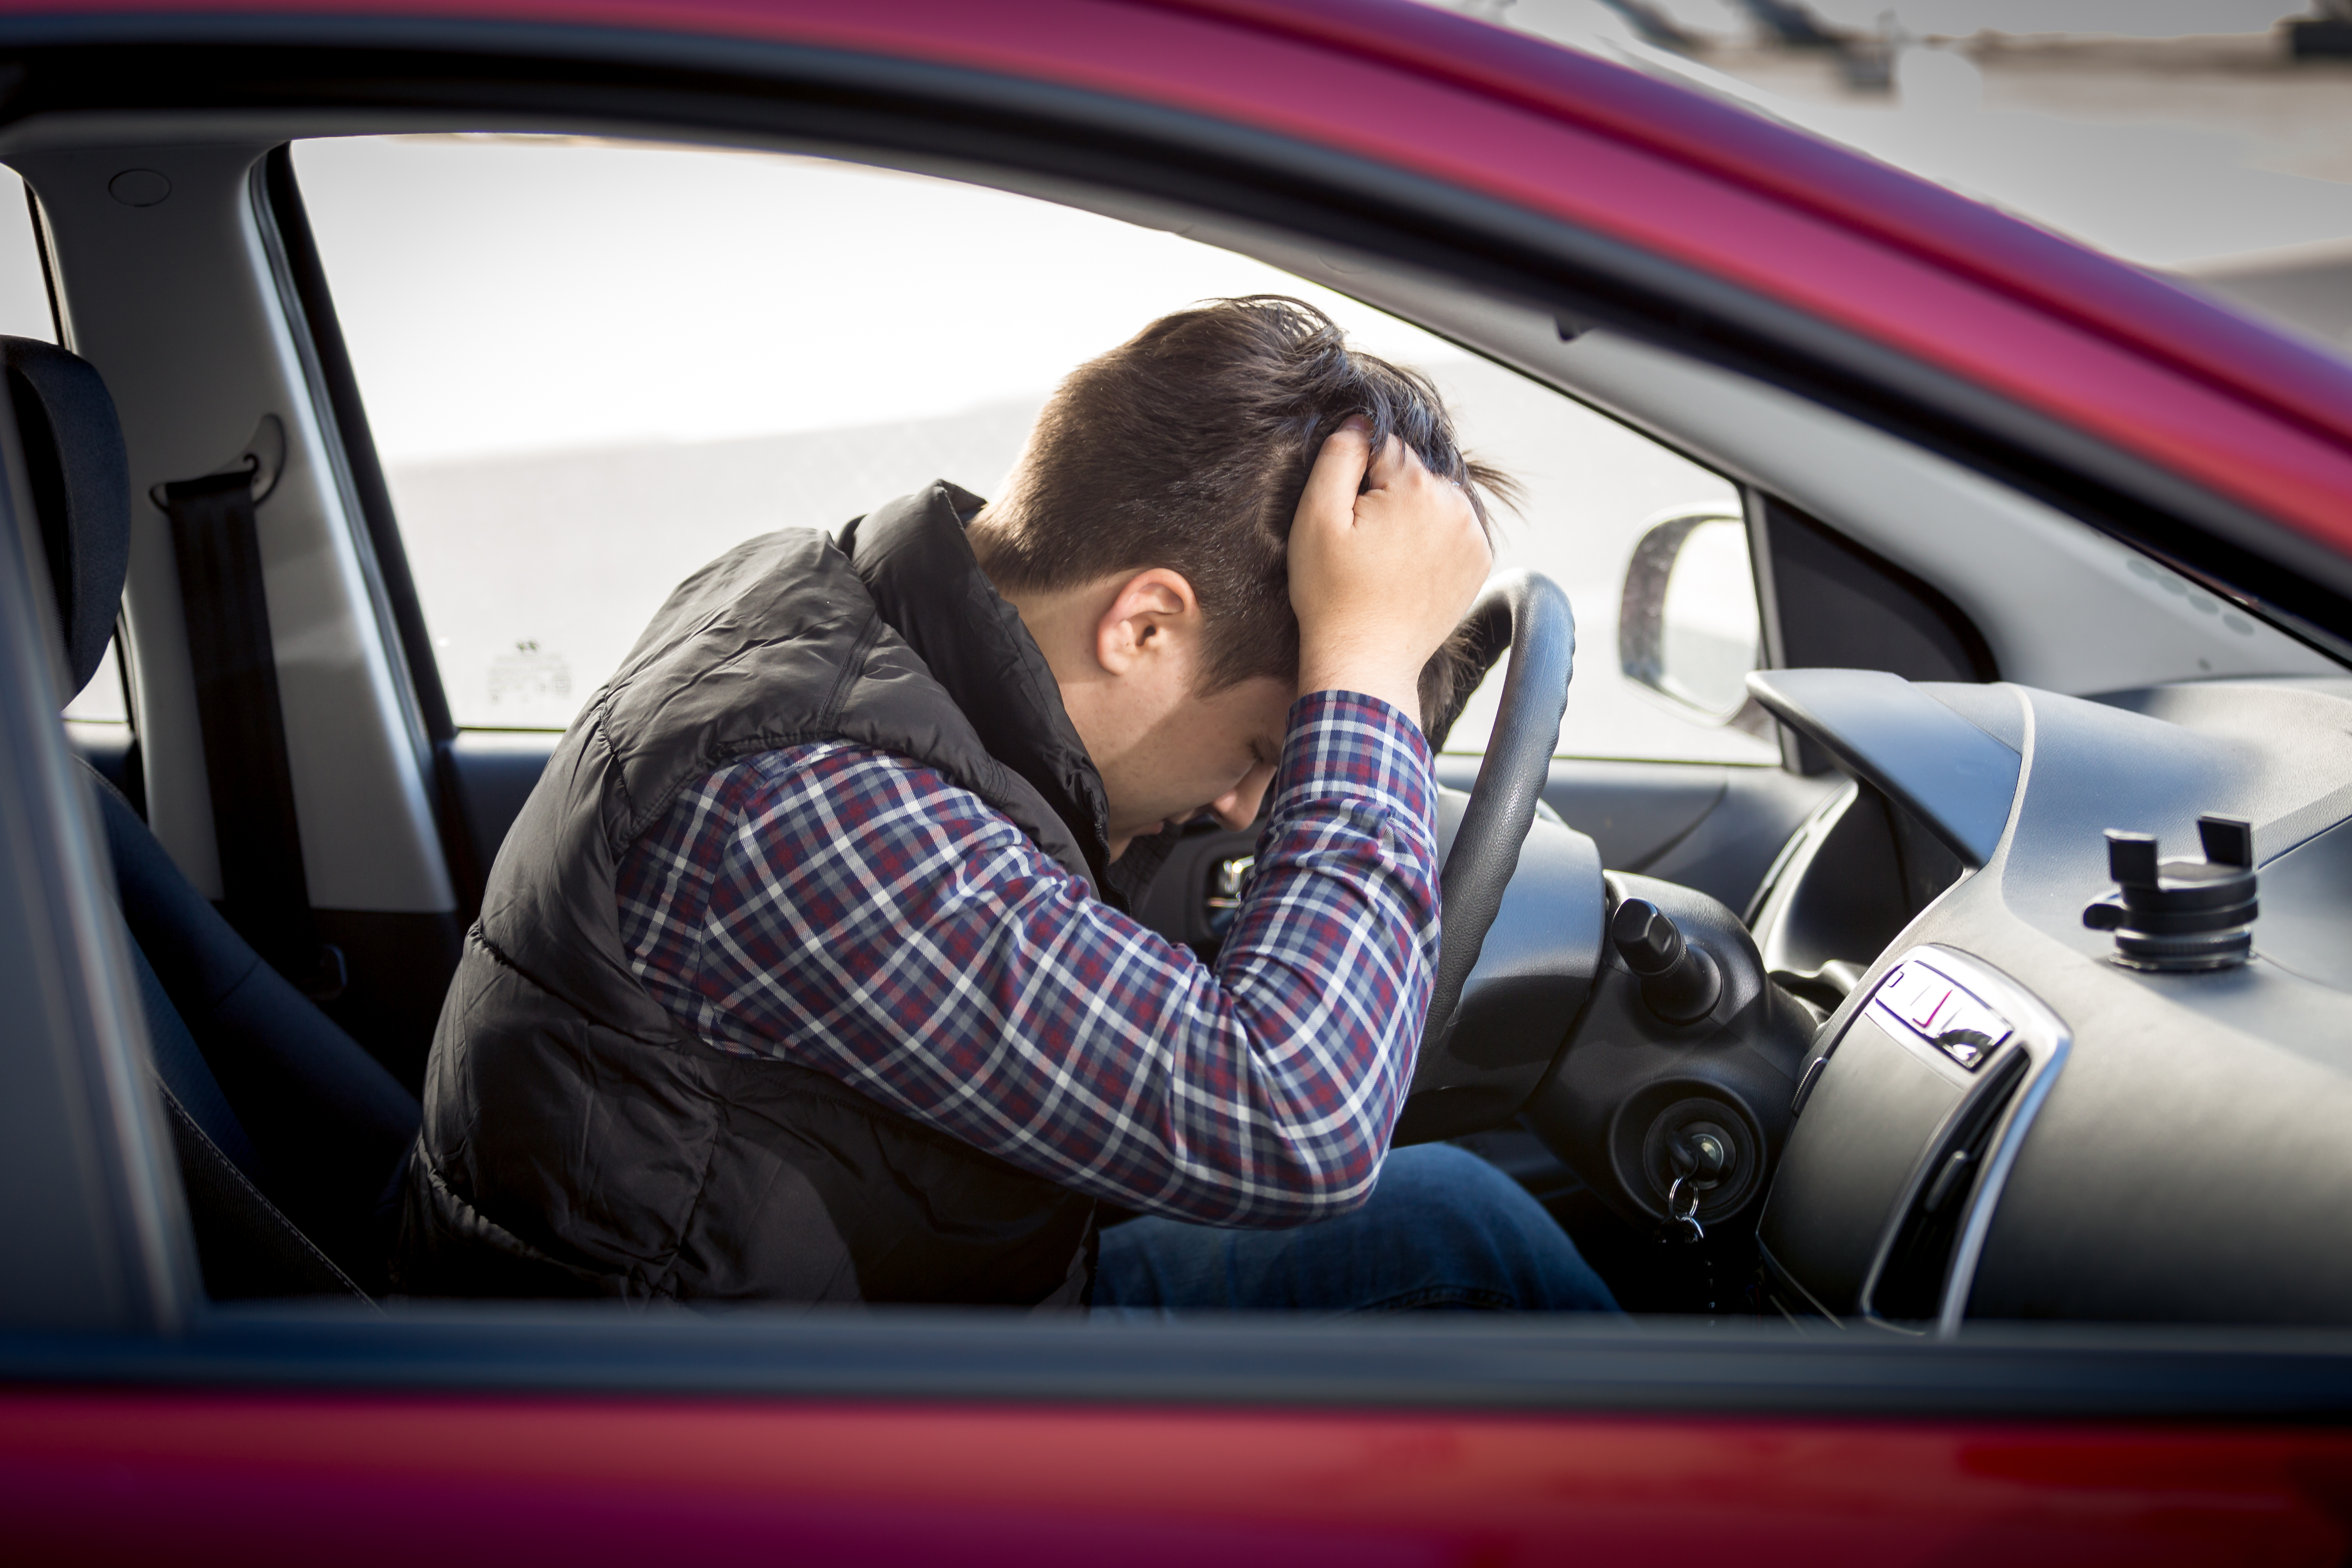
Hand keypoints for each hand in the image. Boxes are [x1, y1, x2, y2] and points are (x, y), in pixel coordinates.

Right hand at [1289, 419, 1491, 718]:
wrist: (1366, 661)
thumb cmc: (1332, 596)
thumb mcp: (1316, 518)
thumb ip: (1339, 457)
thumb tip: (1360, 421)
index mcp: (1417, 487)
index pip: (1384, 446)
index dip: (1356, 478)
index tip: (1348, 518)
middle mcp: (1456, 505)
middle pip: (1414, 472)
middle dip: (1388, 494)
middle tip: (1364, 543)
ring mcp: (1473, 536)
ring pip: (1435, 498)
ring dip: (1412, 515)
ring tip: (1385, 559)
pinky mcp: (1478, 562)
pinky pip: (1452, 528)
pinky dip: (1431, 538)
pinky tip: (1406, 568)